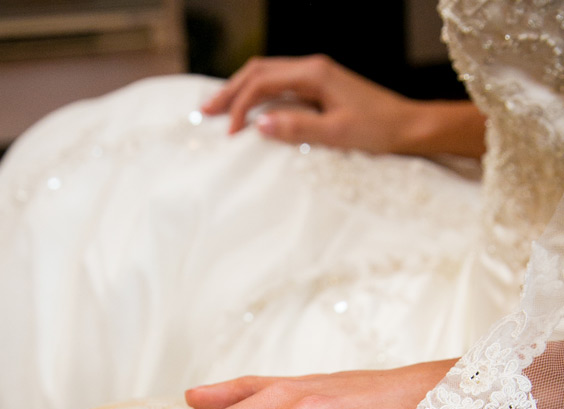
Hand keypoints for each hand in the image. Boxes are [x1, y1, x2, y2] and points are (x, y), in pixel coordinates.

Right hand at [201, 54, 419, 152]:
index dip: (240, 106)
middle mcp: (312, 68)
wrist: (407, 127)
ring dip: (242, 91)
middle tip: (206, 113)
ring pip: (268, 74)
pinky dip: (259, 94)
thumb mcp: (337, 134)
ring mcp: (316, 75)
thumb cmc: (378, 131)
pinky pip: (280, 84)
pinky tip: (251, 109)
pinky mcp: (321, 86)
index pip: (262, 82)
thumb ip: (297, 128)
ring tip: (221, 110)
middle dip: (230, 91)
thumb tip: (261, 124)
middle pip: (259, 71)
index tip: (230, 133)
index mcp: (314, 74)